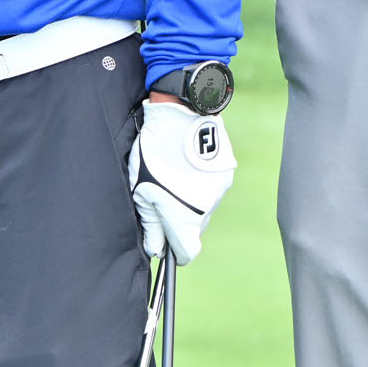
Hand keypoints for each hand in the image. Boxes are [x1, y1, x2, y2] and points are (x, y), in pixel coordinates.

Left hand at [126, 98, 235, 264]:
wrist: (182, 113)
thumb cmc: (154, 151)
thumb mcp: (141, 188)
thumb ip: (150, 222)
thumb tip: (155, 248)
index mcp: (186, 219)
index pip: (187, 253)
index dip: (175, 251)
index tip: (164, 241)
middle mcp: (208, 210)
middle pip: (195, 228)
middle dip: (180, 220)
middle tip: (160, 197)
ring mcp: (220, 191)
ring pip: (204, 207)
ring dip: (190, 200)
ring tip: (173, 175)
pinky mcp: (226, 174)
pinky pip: (211, 189)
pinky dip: (200, 184)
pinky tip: (186, 165)